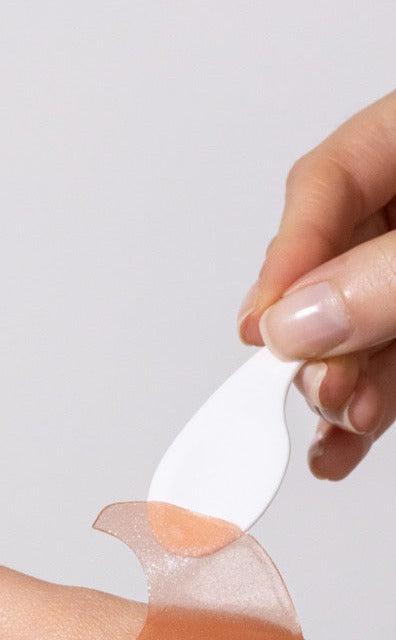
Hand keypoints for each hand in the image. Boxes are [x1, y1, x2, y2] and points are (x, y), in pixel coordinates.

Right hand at [238, 90, 395, 479]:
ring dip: (343, 388)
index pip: (324, 184)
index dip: (287, 258)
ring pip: (359, 330)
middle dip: (321, 341)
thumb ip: (388, 275)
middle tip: (318, 383)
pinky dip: (368, 412)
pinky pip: (390, 365)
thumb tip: (297, 322)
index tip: (263, 328)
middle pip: (333, 270)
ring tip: (344, 422)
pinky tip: (342, 449)